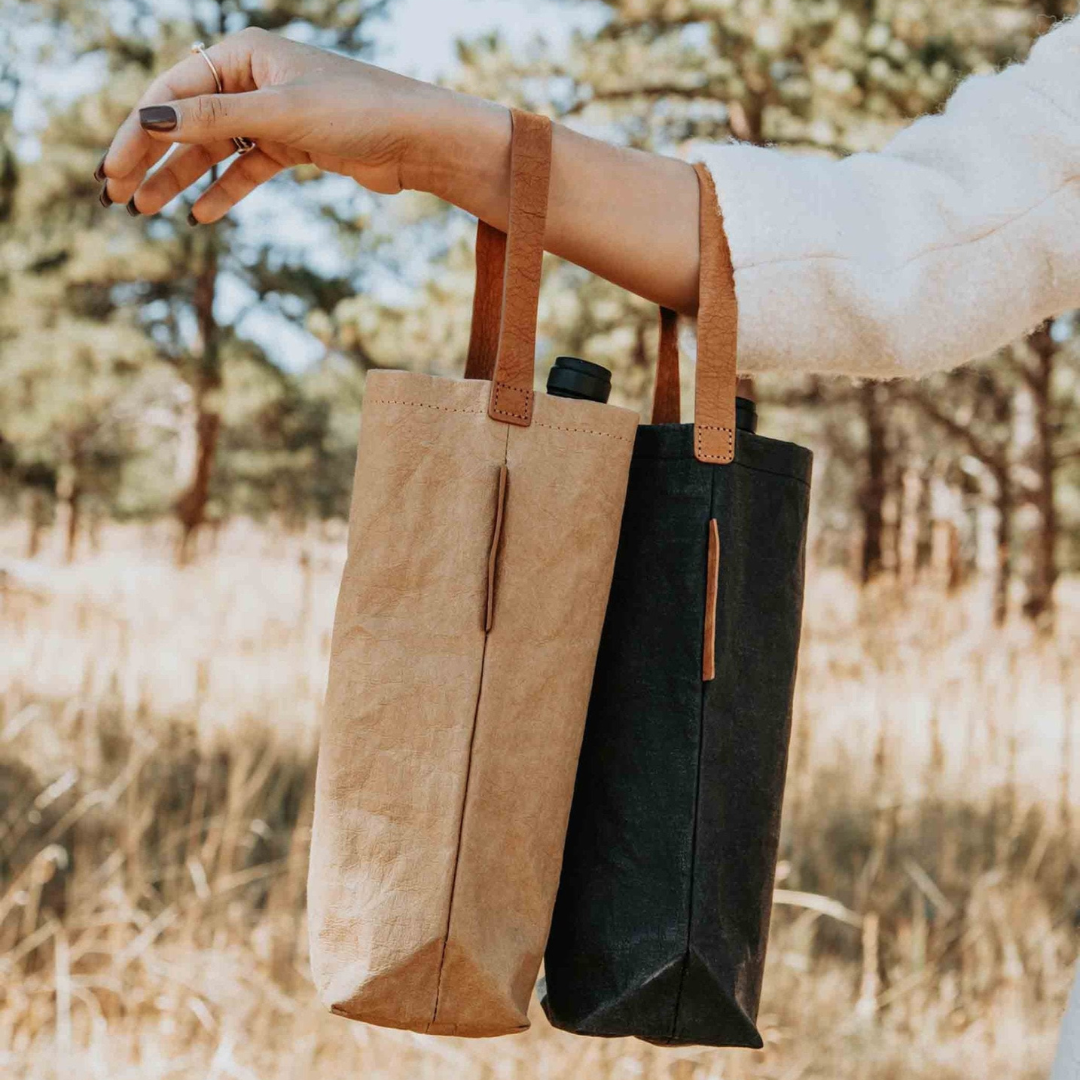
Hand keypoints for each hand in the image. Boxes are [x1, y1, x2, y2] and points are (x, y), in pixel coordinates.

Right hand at [97, 28, 448, 222]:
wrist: (419, 138)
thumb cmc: (355, 110)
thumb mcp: (278, 114)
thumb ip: (214, 121)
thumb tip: (151, 119)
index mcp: (242, 54)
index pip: (173, 94)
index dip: (138, 133)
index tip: (112, 171)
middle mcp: (253, 79)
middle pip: (187, 122)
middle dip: (151, 158)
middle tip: (116, 196)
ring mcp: (273, 114)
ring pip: (214, 149)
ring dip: (180, 178)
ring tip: (146, 210)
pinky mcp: (295, 145)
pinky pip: (247, 169)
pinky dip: (225, 190)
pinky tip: (200, 215)